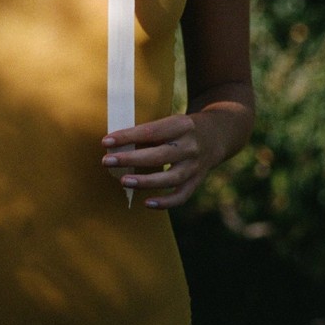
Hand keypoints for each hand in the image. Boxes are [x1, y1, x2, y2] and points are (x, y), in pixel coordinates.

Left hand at [101, 114, 215, 208]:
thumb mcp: (170, 121)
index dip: (128, 136)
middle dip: (131, 159)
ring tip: (124, 181)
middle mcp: (191, 146)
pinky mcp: (197, 180)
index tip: (106, 140)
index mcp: (182, 125)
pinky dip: (165, 202)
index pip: (151, 131)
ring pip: (170, 178)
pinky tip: (146, 203)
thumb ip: (149, 132)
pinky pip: (181, 195)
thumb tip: (117, 145)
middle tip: (107, 161)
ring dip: (145, 181)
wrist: (218, 133)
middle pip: (159, 155)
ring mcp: (196, 165)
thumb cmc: (181, 127)